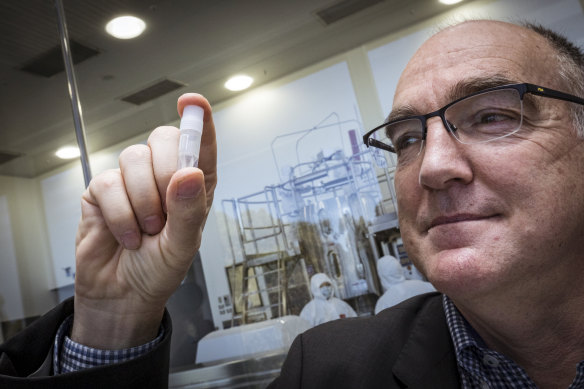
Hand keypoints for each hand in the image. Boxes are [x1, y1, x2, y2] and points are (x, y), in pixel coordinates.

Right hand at [72, 93, 216, 348]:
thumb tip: (190, 172)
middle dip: (165, 173)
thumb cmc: (159, 270)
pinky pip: (108, 183)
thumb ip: (189, 211)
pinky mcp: (103, 191)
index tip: (192, 103)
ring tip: (146, 230)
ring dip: (142, 201)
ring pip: (134, 159)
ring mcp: (133, 181)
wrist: (123, 294)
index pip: (201, 144)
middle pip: (165, 139)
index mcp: (194, 186)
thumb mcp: (183, 247)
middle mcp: (165, 177)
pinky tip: (126, 234)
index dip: (199, 120)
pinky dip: (119, 214)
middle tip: (165, 212)